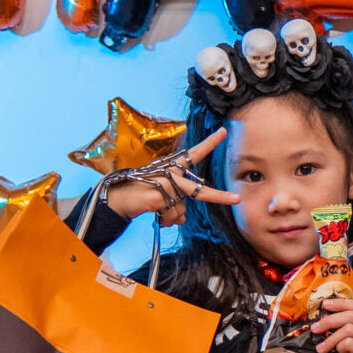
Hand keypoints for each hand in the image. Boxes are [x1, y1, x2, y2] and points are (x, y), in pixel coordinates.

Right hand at [99, 128, 236, 226]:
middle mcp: (170, 173)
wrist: (115, 198)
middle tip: (236, 199)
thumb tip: (183, 218)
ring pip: (181, 210)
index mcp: (172, 168)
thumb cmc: (139, 194)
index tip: (223, 132)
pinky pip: (171, 216)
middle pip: (199, 190)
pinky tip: (153, 213)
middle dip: (219, 196)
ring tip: (156, 209)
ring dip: (170, 216)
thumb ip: (176, 204)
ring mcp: (163, 183)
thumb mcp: (161, 196)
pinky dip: (164, 220)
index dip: (209, 143)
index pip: (193, 154)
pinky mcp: (157, 196)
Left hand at [312, 295, 352, 352]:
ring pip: (349, 328)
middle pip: (352, 315)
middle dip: (330, 320)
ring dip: (331, 338)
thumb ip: (352, 327)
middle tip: (316, 328)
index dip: (341, 303)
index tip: (326, 305)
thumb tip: (328, 316)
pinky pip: (348, 343)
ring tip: (322, 347)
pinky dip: (340, 348)